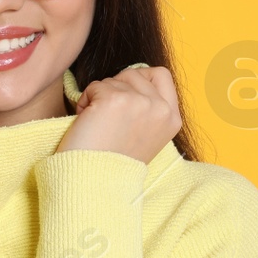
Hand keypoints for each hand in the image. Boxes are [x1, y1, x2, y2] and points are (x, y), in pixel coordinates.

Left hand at [55, 65, 180, 163]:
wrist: (94, 183)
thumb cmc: (114, 160)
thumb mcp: (146, 134)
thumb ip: (148, 108)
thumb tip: (135, 78)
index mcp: (172, 119)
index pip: (161, 74)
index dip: (139, 79)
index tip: (126, 97)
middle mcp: (161, 109)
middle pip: (134, 73)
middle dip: (116, 88)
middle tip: (109, 117)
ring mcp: (141, 103)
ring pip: (113, 79)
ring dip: (99, 96)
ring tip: (98, 124)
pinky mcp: (116, 100)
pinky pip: (95, 85)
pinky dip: (85, 100)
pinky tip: (87, 123)